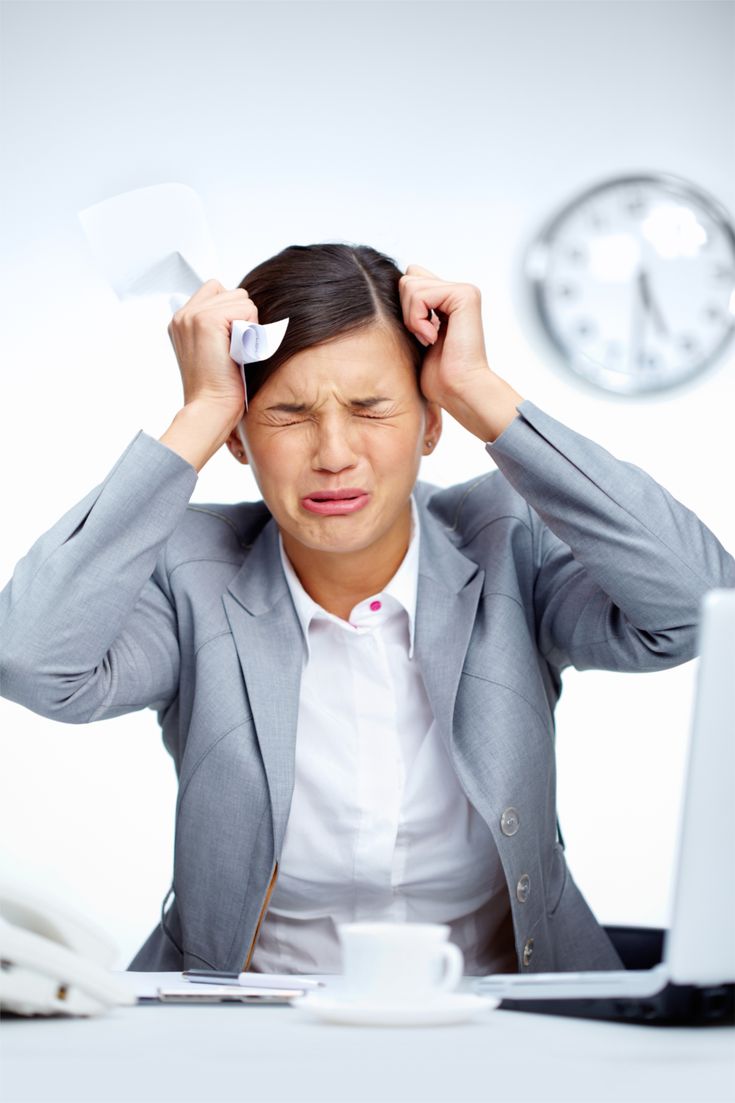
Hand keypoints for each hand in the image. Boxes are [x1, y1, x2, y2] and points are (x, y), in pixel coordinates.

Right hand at [167, 280, 257, 426]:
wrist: (210, 408)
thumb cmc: (217, 389)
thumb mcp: (215, 351)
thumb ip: (220, 327)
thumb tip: (244, 313)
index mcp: (182, 321)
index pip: (217, 290)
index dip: (233, 313)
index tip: (230, 344)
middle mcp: (184, 315)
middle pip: (232, 292)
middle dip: (242, 317)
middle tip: (234, 349)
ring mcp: (192, 315)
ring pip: (241, 298)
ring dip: (247, 324)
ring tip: (235, 350)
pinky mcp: (206, 320)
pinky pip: (246, 308)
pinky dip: (249, 330)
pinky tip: (238, 350)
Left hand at [399, 264, 524, 441]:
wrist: (459, 391)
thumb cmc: (439, 377)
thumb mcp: (416, 337)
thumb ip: (411, 310)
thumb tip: (394, 287)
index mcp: (448, 301)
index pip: (411, 280)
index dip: (406, 309)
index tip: (420, 337)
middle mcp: (458, 292)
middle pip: (408, 278)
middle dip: (406, 312)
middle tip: (424, 338)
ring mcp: (463, 291)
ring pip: (410, 284)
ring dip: (412, 319)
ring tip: (429, 340)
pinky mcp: (464, 295)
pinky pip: (419, 294)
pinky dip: (417, 320)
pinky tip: (432, 338)